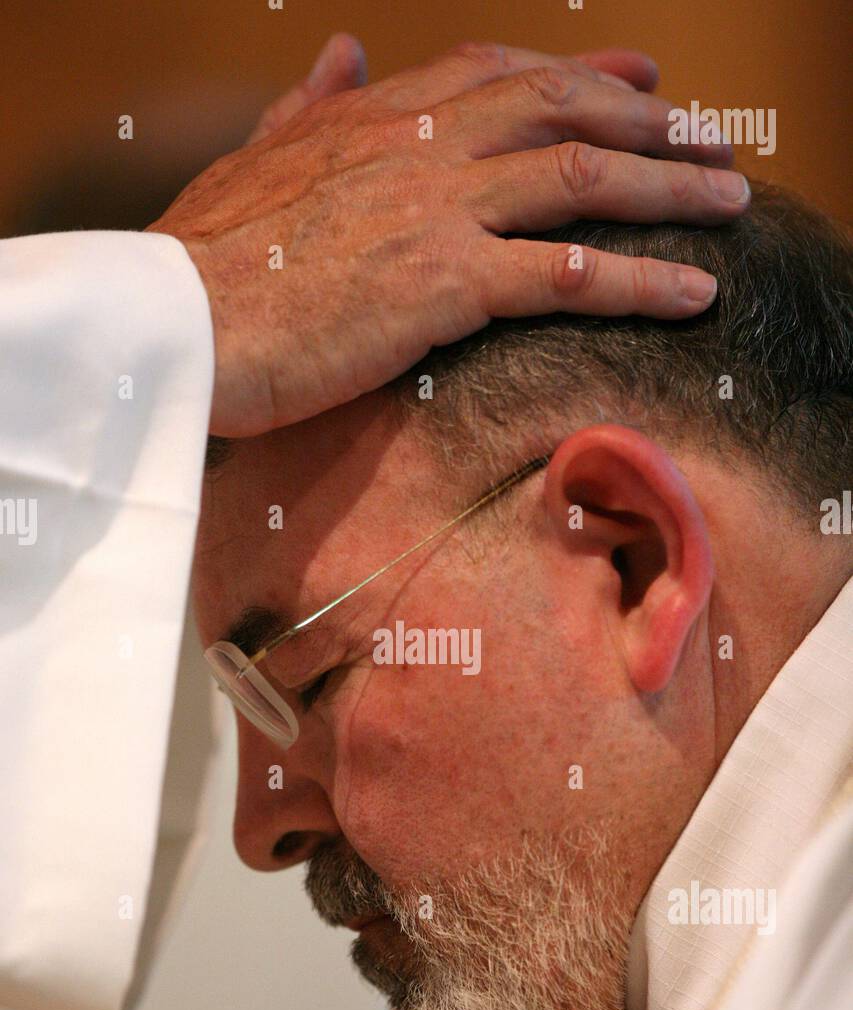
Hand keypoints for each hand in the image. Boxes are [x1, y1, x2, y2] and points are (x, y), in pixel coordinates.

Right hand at [149, 38, 748, 437]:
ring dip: (671, 187)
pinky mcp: (444, 281)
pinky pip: (567, 274)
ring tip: (734, 203)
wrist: (168, 323)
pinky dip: (641, 279)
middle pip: (561, 107)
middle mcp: (418, 144)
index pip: (496, 72)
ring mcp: (437, 207)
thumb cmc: (199, 261)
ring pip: (582, 176)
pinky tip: (695, 291)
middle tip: (710, 139)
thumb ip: (306, 103)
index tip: (641, 74)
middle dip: (649, 118)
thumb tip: (341, 47)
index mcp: (372, 115)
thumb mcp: (252, 159)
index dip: (578, 69)